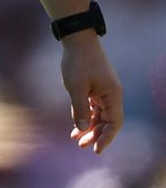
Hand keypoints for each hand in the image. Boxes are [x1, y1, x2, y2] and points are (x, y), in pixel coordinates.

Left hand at [60, 31, 122, 153]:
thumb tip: (82, 129)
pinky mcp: (94, 86)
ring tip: (76, 139)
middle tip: (81, 146)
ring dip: (89, 127)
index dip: (106, 137)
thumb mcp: (75, 87)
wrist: (77, 38)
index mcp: (113, 95)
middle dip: (95, 134)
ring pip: (99, 114)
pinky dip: (85, 115)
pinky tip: (75, 125)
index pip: (114, 123)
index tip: (96, 149)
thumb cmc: (77, 62)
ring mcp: (103, 90)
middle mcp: (112, 94)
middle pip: (107, 121)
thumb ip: (79, 109)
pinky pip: (93, 106)